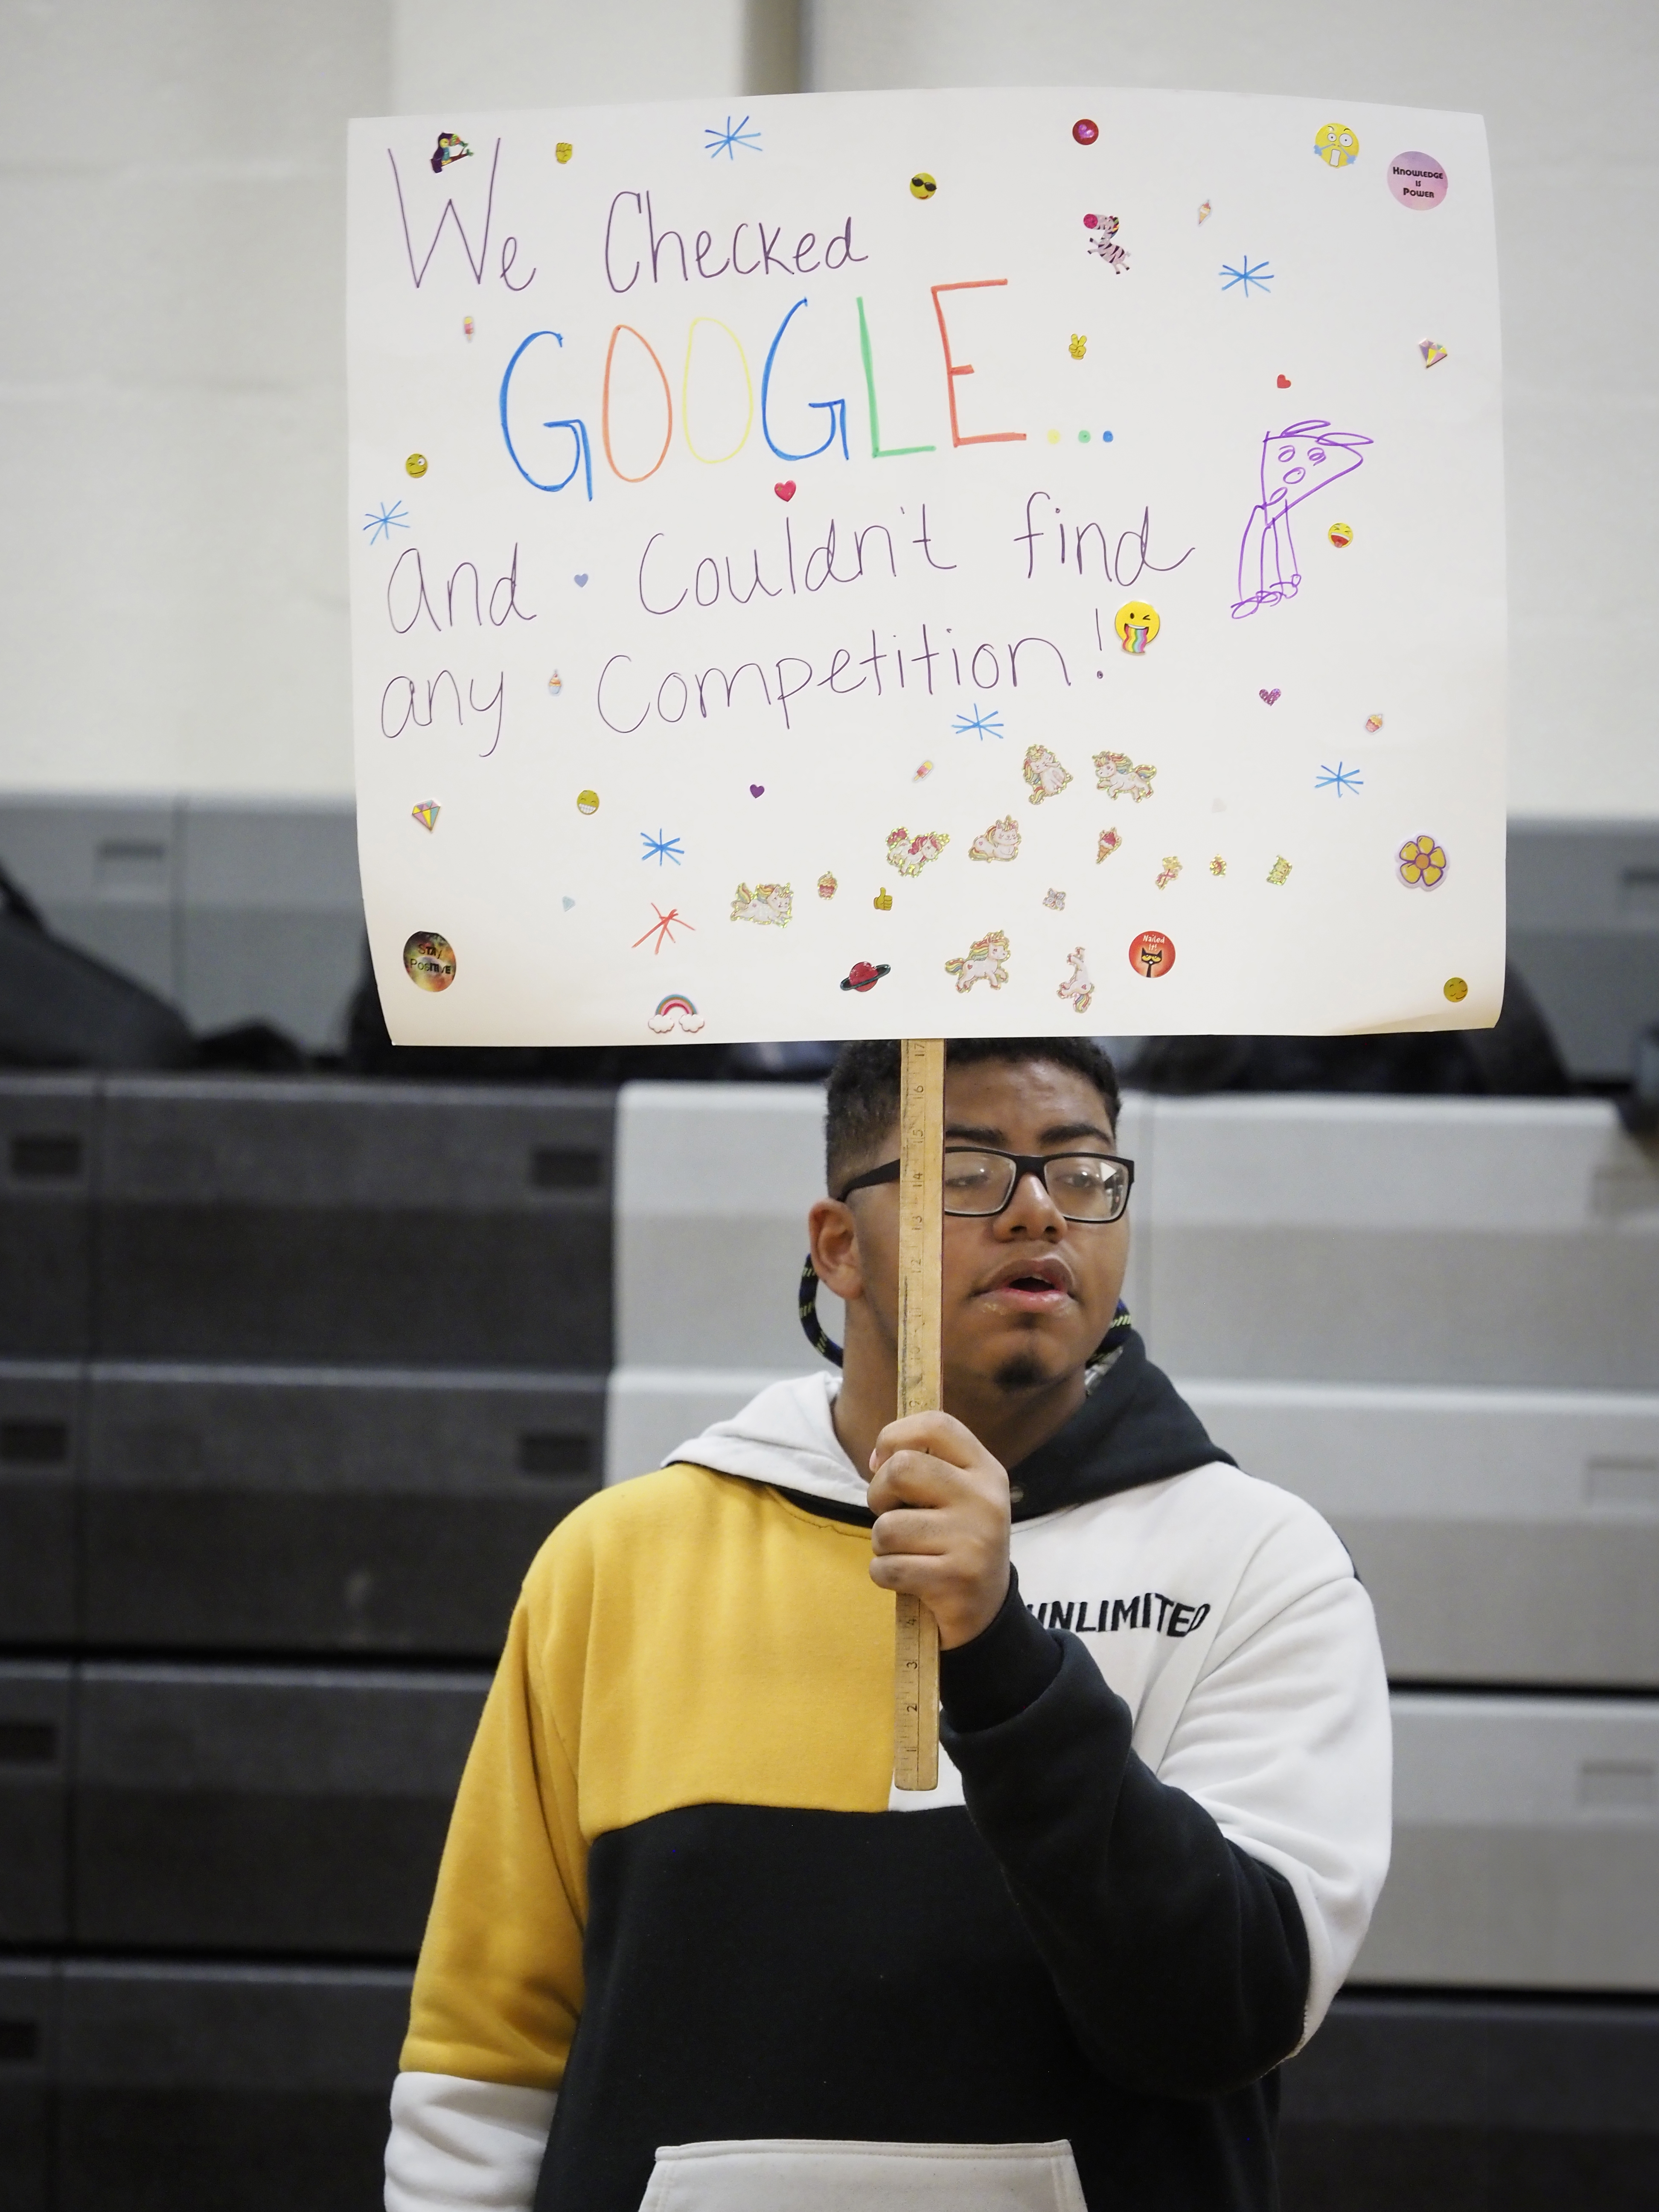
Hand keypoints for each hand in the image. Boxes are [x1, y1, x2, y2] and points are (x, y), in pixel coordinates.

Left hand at [866, 1411, 1011, 1648]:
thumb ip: (926, 1467)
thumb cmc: (958, 1542)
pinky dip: (884, 1575)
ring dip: (882, 1544)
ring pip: (887, 1527)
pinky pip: (887, 1567)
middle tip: (890, 1513)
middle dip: (878, 1494)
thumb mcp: (958, 1496)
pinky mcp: (955, 1579)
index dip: (895, 1436)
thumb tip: (878, 1459)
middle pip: (902, 1469)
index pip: (936, 1425)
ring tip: (906, 1552)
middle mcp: (985, 1500)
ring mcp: (973, 1540)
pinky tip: (908, 1579)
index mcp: (986, 1471)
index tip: (883, 1462)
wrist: (987, 1610)